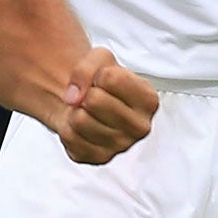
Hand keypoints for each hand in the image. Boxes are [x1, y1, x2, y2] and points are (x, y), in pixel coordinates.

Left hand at [53, 48, 157, 163]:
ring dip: (76, 110)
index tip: (105, 80)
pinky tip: (82, 125)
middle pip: (94, 101)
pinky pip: (70, 137)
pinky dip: (69, 126)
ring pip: (80, 120)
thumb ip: (85, 68)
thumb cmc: (102, 81)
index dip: (100, 73)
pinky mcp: (99, 158)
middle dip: (87, 93)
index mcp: (149, 100)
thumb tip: (72, 99)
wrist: (89, 102)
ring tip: (88, 110)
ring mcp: (121, 146)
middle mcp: (140, 127)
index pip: (111, 79)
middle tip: (94, 96)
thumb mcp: (99, 59)